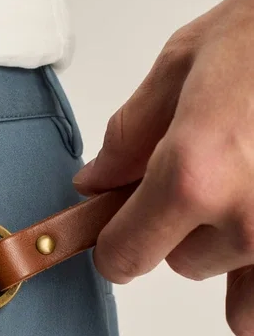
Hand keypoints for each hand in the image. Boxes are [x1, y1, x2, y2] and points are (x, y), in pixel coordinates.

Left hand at [72, 0, 253, 335]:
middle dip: (182, 225)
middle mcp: (245, 220)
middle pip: (180, 263)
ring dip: (230, 242)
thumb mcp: (186, 63)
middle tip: (211, 167)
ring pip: (230, 273)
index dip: (114, 245)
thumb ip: (131, 134)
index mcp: (195, 175)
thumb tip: (96, 182)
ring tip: (248, 181)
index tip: (117, 233)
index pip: (124, 256)